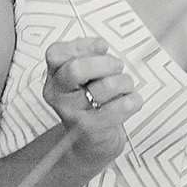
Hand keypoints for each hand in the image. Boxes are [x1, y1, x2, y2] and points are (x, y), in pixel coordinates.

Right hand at [43, 36, 141, 163]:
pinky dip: (133, 101)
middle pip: (76, 68)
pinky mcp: (89, 128)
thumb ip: (88, 58)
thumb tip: (100, 46)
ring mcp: (71, 113)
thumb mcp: (83, 77)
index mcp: (53, 77)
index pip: (56, 53)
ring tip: (126, 86)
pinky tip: (133, 100)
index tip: (103, 46)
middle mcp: (57, 94)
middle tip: (118, 66)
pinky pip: (118, 108)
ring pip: (104, 86)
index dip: (83, 45)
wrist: (91, 141)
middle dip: (106, 63)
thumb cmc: (91, 102)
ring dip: (124, 82)